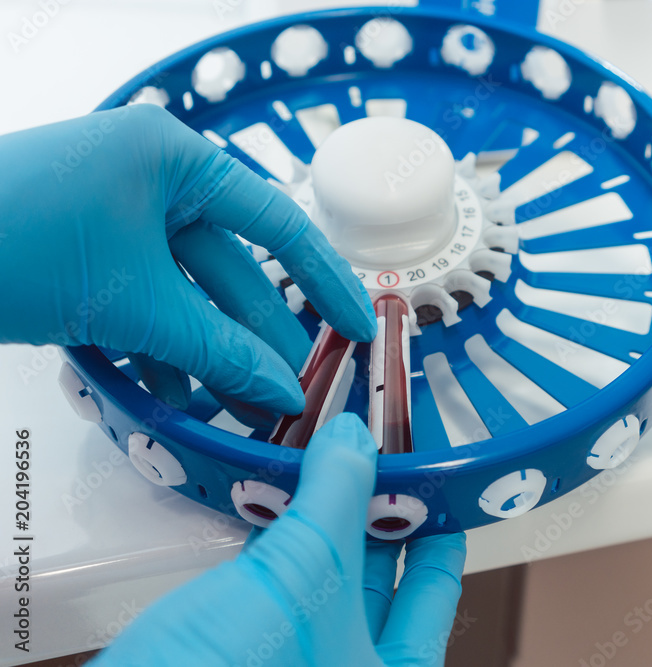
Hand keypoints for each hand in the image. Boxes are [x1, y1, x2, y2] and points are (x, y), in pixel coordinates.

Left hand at [0, 105, 374, 425]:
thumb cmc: (9, 239)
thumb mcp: (132, 304)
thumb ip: (219, 351)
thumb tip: (284, 391)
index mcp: (174, 158)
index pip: (277, 223)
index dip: (325, 281)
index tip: (357, 327)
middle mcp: (150, 178)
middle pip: (231, 269)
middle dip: (259, 337)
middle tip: (291, 391)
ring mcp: (114, 217)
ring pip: (185, 296)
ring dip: (210, 355)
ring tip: (239, 409)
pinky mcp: (83, 254)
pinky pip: (143, 303)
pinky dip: (160, 350)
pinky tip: (175, 397)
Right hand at [90, 413, 466, 666]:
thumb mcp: (303, 576)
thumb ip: (335, 498)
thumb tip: (355, 442)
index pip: (434, 593)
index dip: (437, 528)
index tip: (436, 481)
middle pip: (378, 583)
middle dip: (376, 515)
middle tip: (377, 458)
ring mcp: (294, 659)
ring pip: (322, 580)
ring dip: (323, 521)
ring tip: (330, 462)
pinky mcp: (241, 647)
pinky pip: (274, 584)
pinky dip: (278, 540)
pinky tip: (273, 500)